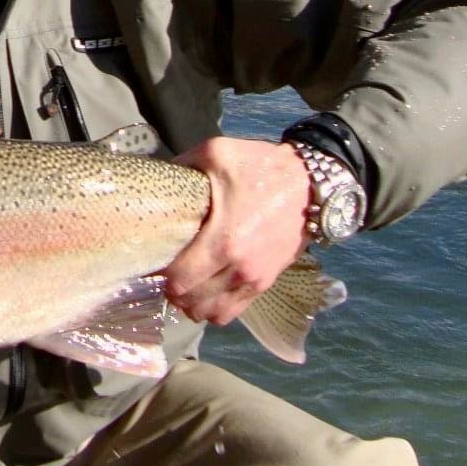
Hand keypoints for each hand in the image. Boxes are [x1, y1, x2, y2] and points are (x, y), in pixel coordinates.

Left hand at [163, 138, 310, 325]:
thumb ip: (184, 163)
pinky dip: (213, 309)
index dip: (161, 273)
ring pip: (210, 313)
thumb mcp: (217, 153)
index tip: (156, 259)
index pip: (179, 279)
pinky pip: (232, 313)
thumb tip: (159, 177)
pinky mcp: (266, 283)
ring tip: (184, 285)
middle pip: (190, 300)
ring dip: (191, 303)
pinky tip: (205, 292)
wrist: (310, 182)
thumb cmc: (261, 167)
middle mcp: (239, 268)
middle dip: (172, 290)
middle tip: (165, 271)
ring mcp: (255, 279)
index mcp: (224, 240)